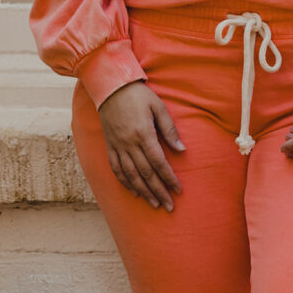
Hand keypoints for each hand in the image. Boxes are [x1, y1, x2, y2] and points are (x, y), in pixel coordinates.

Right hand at [98, 81, 184, 210]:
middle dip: (158, 191)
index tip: (178, 190)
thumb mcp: (158, 107)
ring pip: (131, 175)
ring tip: (154, 204)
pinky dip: (125, 183)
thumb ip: (169, 129)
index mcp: (143, 133)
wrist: (110, 87)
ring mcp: (117, 146)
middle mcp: (129, 143)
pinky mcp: (110, 146)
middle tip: (169, 206)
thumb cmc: (138, 95)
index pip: (159, 162)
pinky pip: (116, 169)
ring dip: (143, 192)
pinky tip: (134, 191)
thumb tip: (182, 149)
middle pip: (146, 173)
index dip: (169, 178)